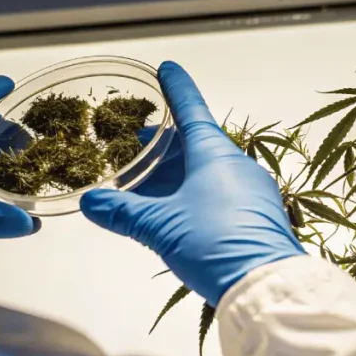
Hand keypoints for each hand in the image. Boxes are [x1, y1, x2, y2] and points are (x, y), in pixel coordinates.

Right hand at [81, 62, 305, 305]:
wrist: (265, 287)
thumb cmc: (215, 244)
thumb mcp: (160, 226)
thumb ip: (123, 212)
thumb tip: (91, 203)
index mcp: (214, 153)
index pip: (191, 108)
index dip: (176, 88)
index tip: (167, 68)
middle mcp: (236, 165)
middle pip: (195, 142)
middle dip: (165, 141)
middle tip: (139, 139)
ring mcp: (250, 192)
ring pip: (206, 170)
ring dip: (176, 171)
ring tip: (147, 182)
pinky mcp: (255, 217)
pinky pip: (219, 194)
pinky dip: (193, 192)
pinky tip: (175, 211)